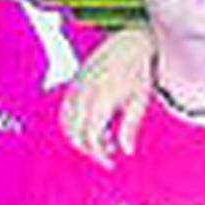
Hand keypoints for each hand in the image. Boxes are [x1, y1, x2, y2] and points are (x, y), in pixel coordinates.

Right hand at [60, 25, 151, 167]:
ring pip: (66, 123)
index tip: (110, 163)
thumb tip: (127, 150)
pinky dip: (73, 123)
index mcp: (101, 100)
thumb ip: (130, 127)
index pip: (91, 138)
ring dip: (80, 136)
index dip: (99, 155)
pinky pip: (65, 110)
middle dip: (89, 149)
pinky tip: (93, 123)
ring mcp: (76, 87)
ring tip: (103, 137)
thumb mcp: (140, 101)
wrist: (130, 42)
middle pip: (75, 134)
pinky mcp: (74, 82)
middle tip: (107, 153)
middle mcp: (84, 94)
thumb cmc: (139, 70)